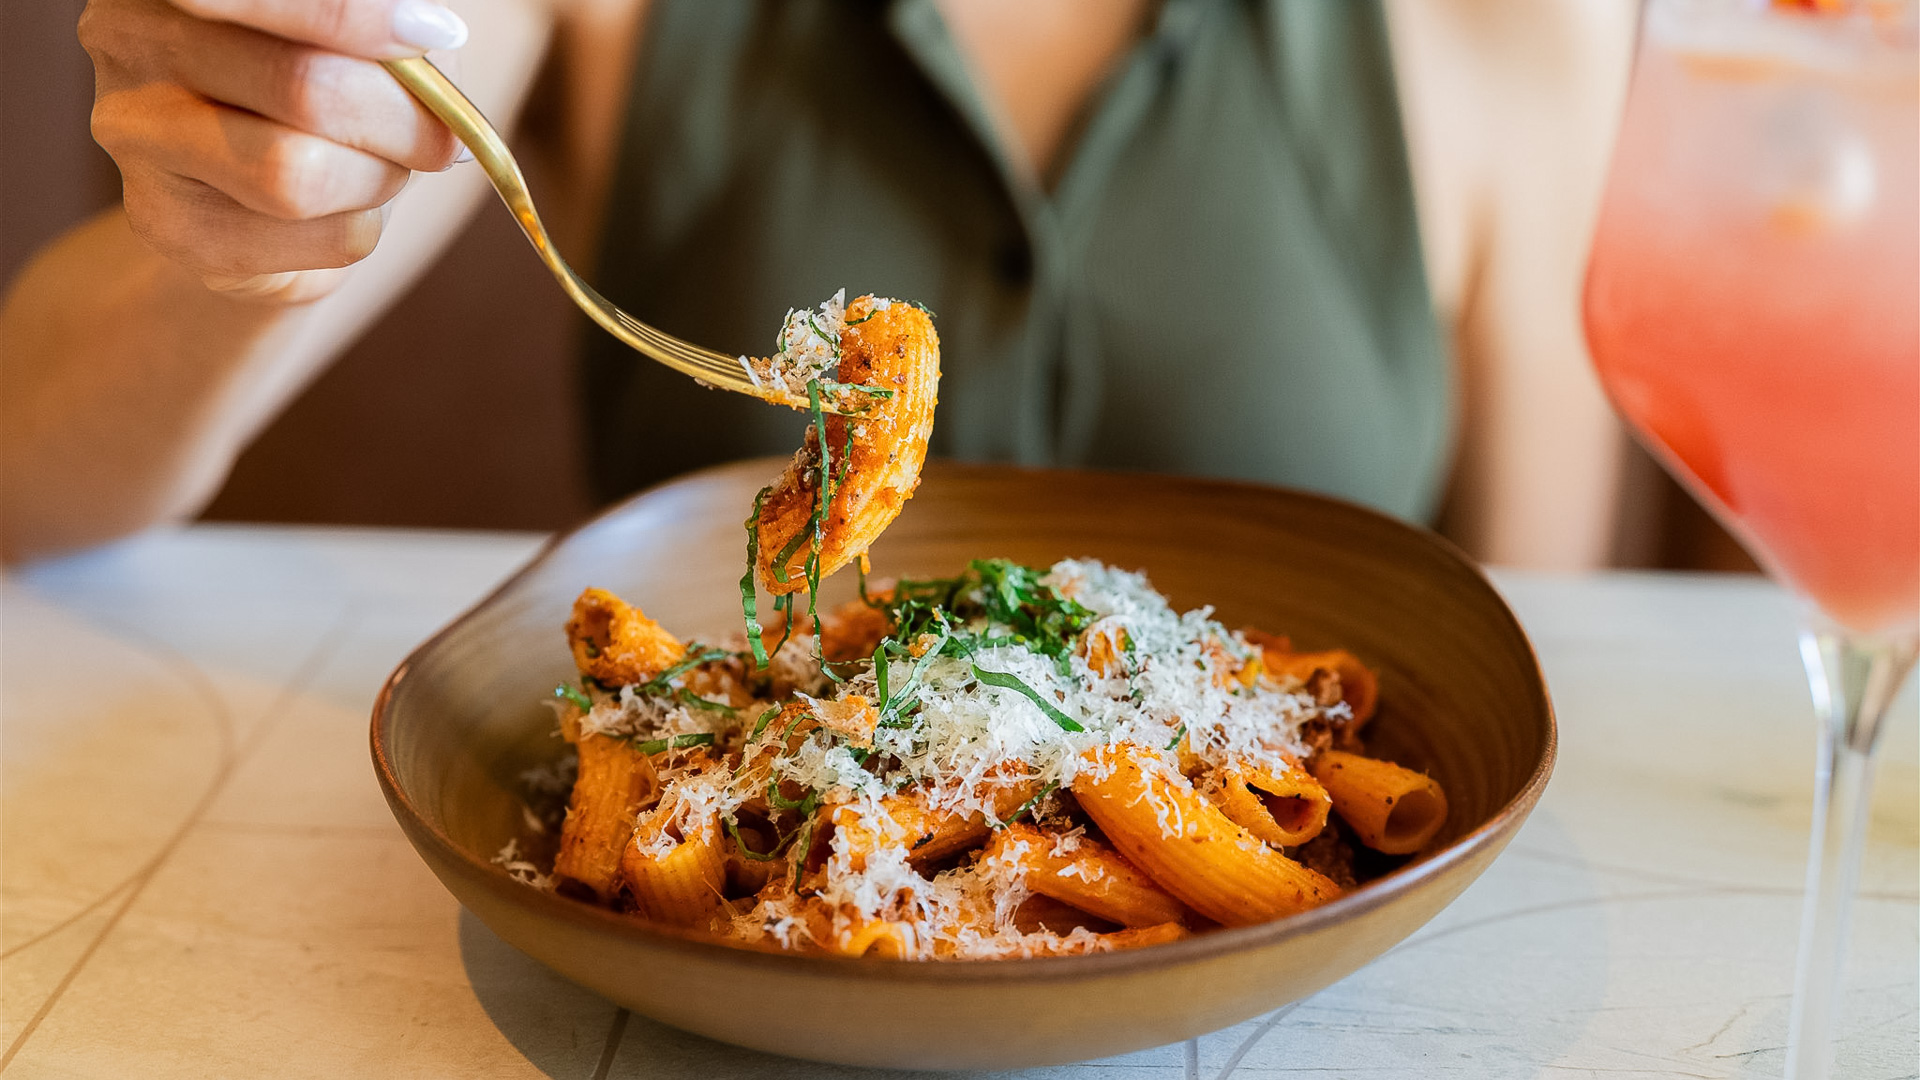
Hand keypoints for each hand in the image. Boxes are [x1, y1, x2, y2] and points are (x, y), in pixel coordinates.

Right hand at [80, 0, 470, 301]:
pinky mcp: (169, 226)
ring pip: (300, 174)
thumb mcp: (361, 32)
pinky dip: (362, 225)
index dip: (356, 19)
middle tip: (436, 135)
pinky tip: (340, 207)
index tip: (432, 37)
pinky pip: (318, 237)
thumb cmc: (326, 77)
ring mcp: (135, 135)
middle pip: (303, 87)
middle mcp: (127, 38)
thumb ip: (385, 20)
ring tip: (382, 166)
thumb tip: (425, 38)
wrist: (264, 190)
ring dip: (379, 178)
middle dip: (398, 120)